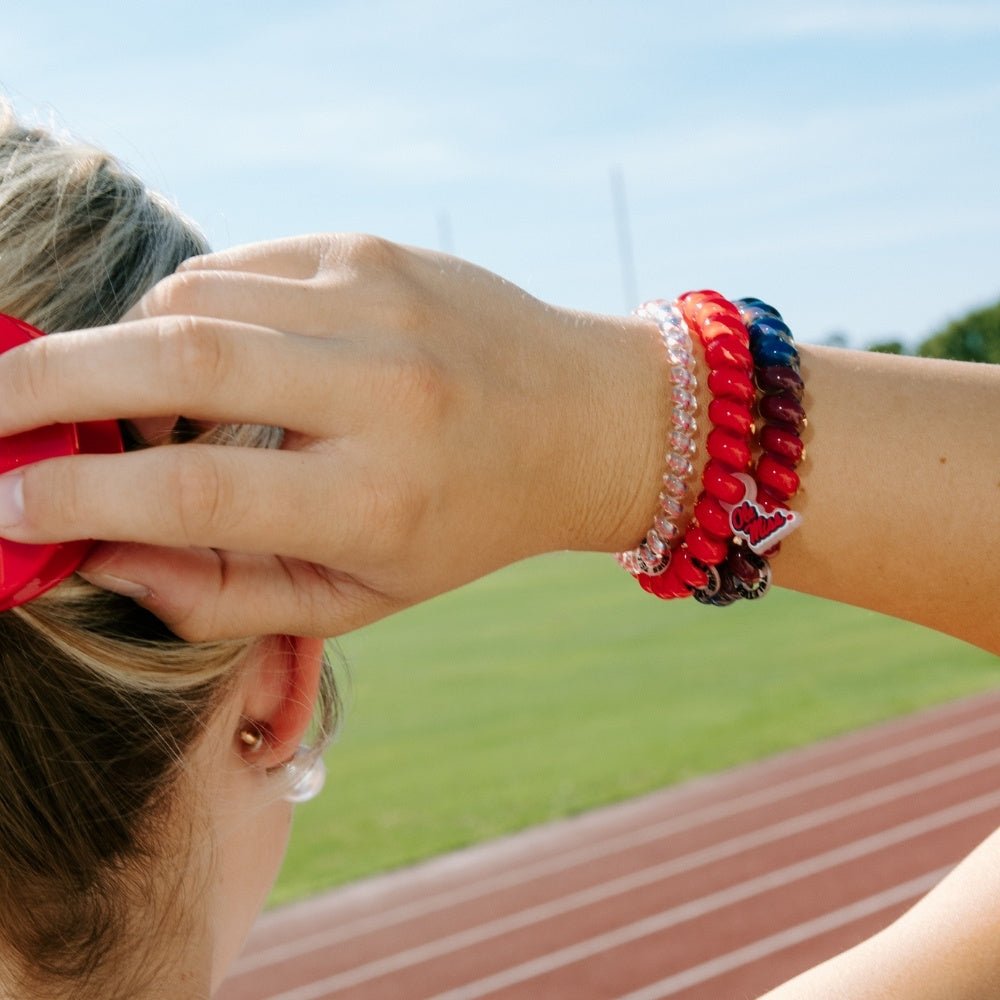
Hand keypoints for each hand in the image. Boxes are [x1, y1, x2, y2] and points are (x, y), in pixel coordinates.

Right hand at [0, 235, 666, 637]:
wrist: (577, 419)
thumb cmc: (464, 522)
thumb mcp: (358, 592)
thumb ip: (222, 590)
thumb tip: (97, 554)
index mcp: (380, 494)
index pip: (195, 487)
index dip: (76, 496)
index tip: (5, 501)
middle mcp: (381, 387)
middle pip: (173, 357)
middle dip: (44, 383)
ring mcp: (375, 300)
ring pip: (191, 298)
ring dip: (121, 350)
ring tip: (124, 405)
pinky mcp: (368, 250)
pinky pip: (236, 266)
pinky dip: (188, 312)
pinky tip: (202, 358)